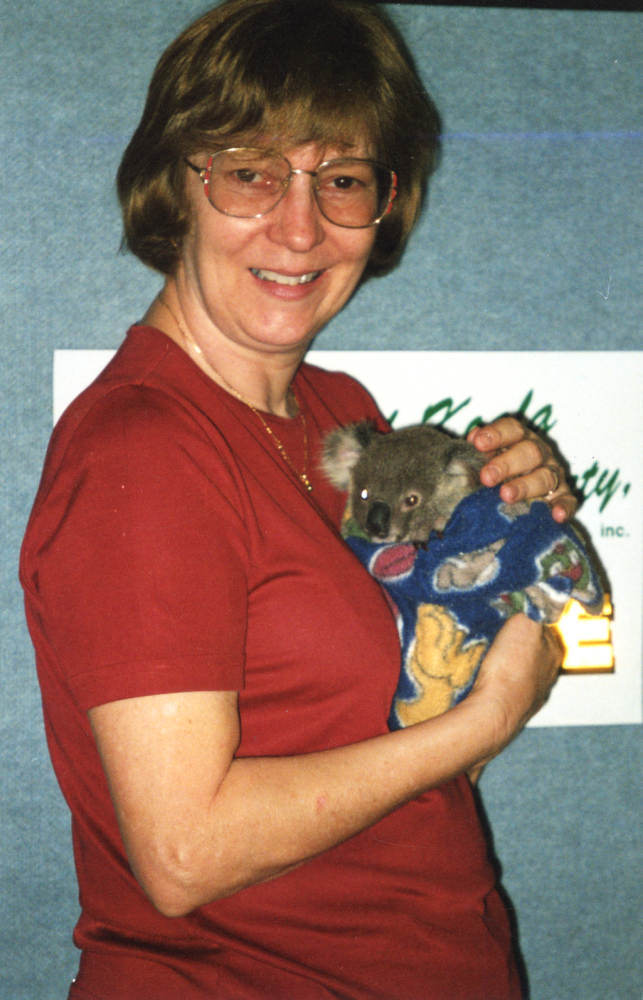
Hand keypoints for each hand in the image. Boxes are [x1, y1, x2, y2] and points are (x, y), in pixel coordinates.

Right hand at [466, 615, 562, 780]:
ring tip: (489, 650)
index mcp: (555, 650)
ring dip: (508, 658)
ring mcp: (533, 691)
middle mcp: (549, 672)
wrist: (494, 710)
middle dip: (518, 637)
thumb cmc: (510, 668)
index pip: (544, 623)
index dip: (526, 614)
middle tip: (497, 629)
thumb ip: (532, 607)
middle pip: (533, 645)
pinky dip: (501, 676)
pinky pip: (508, 682)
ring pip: (521, 665)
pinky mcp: (515, 706)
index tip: (510, 610)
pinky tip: (487, 672)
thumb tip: (533, 595)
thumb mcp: (523, 623)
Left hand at [467, 416, 576, 522]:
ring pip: (545, 477)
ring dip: (525, 486)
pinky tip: (556, 515)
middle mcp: (540, 454)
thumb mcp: (487, 459)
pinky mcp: (563, 497)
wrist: (520, 498)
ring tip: (506, 495)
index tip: (478, 443)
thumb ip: (479, 449)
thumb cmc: (497, 473)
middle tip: (486, 477)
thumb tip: (473, 437)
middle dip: (506, 464)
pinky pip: (568, 501)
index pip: (512, 429)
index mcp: (519, 439)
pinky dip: (564, 507)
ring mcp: (553, 475)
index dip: (496, 434)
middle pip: (529, 452)